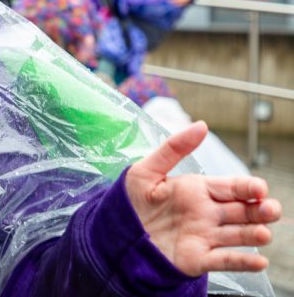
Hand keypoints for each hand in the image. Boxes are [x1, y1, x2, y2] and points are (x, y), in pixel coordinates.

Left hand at [125, 121, 281, 275]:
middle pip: (243, 211)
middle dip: (260, 210)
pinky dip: (243, 262)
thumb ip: (174, 148)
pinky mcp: (198, 259)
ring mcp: (205, 236)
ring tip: (263, 233)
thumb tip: (201, 125)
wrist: (116, 232)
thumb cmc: (131, 199)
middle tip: (270, 209)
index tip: (259, 188)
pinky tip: (259, 261)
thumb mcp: (147, 170)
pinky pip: (225, 261)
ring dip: (254, 234)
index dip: (248, 187)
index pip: (231, 187)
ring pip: (238, 235)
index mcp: (198, 190)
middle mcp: (207, 213)